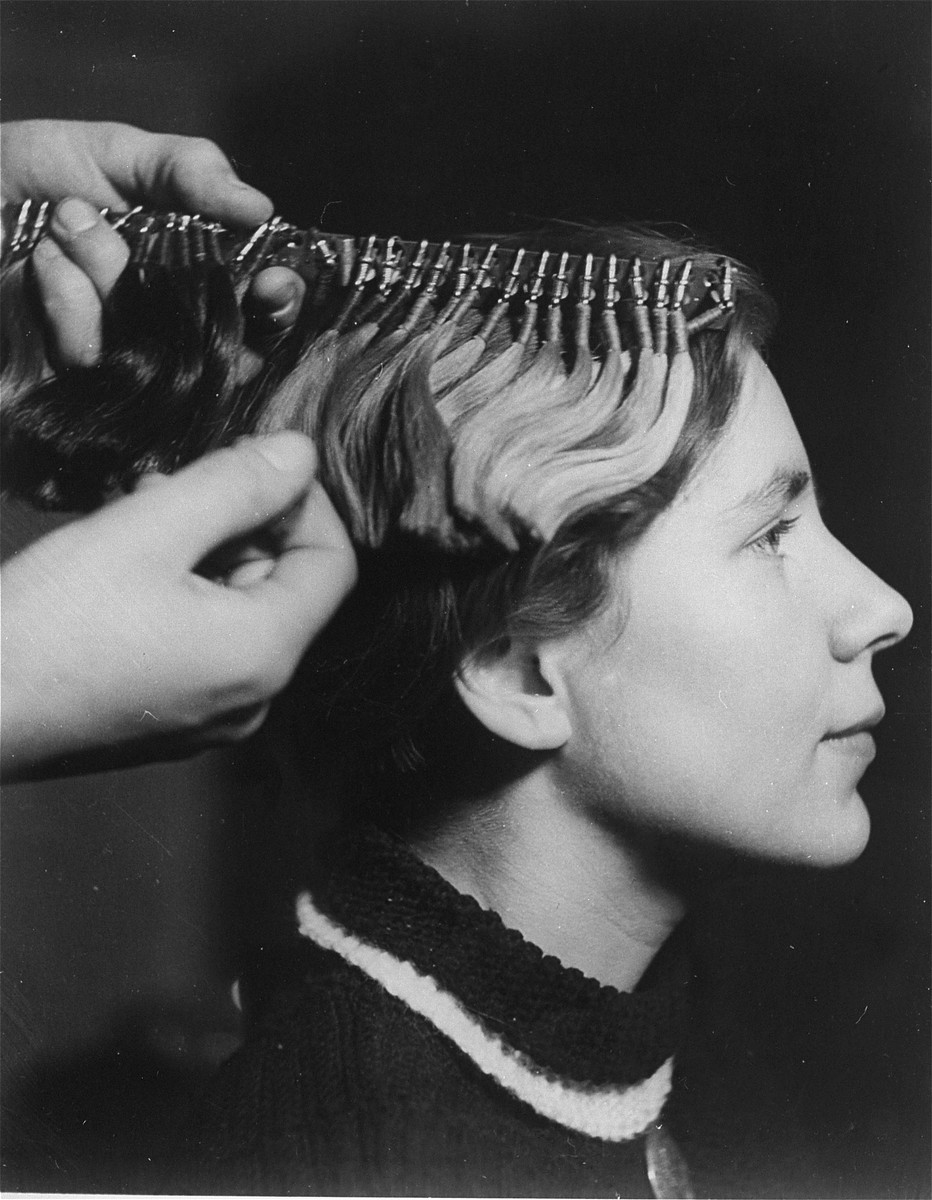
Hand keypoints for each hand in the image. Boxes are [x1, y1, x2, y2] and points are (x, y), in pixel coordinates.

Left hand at [1, 120, 304, 367]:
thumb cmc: (39, 172)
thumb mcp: (124, 154)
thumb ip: (192, 173)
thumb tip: (260, 210)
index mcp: (198, 271)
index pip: (263, 309)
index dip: (279, 304)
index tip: (273, 282)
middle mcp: (172, 323)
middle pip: (233, 356)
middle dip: (225, 319)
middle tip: (210, 283)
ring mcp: (127, 354)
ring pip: (158, 352)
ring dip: (113, 276)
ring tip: (70, 219)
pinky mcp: (76, 374)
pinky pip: (95, 358)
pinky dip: (69, 300)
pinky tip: (44, 258)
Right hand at [1, 432, 355, 780]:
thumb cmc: (49, 622)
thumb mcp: (147, 529)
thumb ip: (235, 485)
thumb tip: (302, 452)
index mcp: (264, 654)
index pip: (334, 564)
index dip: (306, 502)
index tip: (254, 462)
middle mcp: (254, 698)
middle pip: (286, 587)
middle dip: (245, 522)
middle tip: (177, 481)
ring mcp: (212, 717)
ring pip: (240, 610)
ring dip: (207, 550)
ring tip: (142, 510)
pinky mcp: (170, 721)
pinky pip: (205, 643)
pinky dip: (184, 593)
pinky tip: (129, 561)